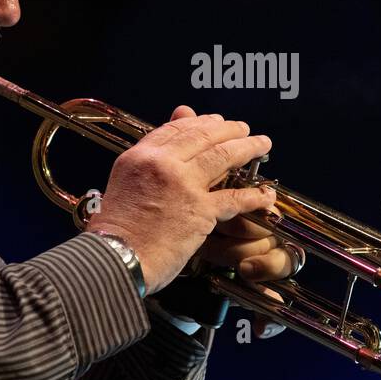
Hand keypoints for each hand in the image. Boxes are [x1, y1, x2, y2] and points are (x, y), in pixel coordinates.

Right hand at [86, 106, 274, 293]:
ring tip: (262, 144)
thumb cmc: (116, 230)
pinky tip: (266, 194)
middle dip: (229, 129)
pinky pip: (234, 198)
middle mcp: (162, 163)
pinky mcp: (200, 210)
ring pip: (223, 156)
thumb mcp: (123, 184)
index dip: (200, 122)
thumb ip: (145, 165)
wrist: (115, 257)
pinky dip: (254, 196)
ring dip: (247, 148)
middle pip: (203, 136)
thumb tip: (158, 155)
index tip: (215, 122)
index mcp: (140, 156)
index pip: (175, 129)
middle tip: (243, 129)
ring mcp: (183, 184)